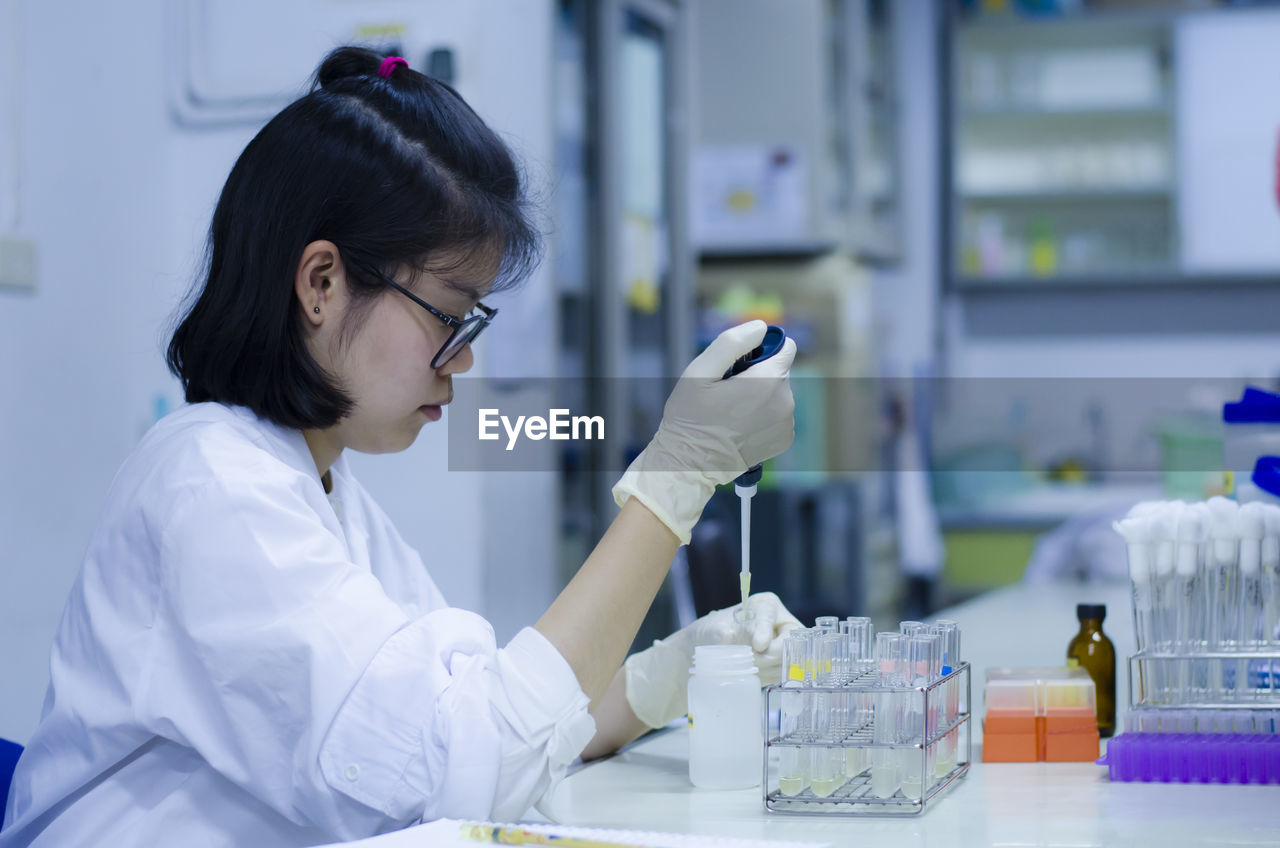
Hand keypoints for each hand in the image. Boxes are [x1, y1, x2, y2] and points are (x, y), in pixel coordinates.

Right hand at [612, 321, 795, 544]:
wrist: (689, 464)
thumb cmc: (690, 418)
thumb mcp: (699, 371)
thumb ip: (732, 342)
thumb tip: (760, 327)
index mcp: (767, 382)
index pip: (786, 347)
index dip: (761, 350)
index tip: (739, 364)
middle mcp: (785, 403)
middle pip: (780, 371)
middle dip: (758, 374)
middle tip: (728, 391)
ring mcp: (786, 424)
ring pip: (779, 393)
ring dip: (761, 395)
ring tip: (731, 411)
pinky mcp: (784, 440)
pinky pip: (779, 414)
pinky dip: (764, 415)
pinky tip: (740, 426)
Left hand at [622, 592, 802, 728]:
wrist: (702, 655)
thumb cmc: (709, 635)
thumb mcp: (719, 631)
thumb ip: (736, 635)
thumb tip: (753, 644)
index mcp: (766, 605)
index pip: (770, 615)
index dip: (766, 630)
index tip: (758, 645)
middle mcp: (778, 623)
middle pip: (786, 640)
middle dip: (770, 654)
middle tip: (751, 660)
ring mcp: (781, 644)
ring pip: (785, 659)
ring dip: (766, 667)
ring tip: (745, 666)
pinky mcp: (778, 664)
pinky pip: (780, 673)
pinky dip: (766, 676)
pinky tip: (752, 674)